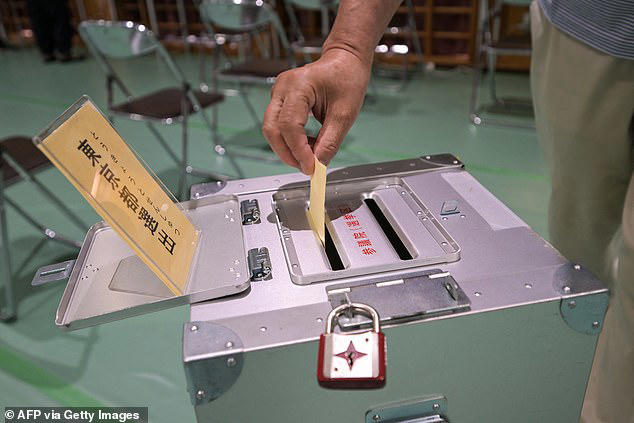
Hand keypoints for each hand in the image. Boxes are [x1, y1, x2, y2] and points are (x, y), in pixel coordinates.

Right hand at [262, 49, 370, 174]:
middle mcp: (282, 87)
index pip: (289, 125)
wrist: (345, 60)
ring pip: (271, 129)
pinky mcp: (280, 99)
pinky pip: (277, 125)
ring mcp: (278, 92)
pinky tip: (307, 145)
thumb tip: (319, 163)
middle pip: (272, 129)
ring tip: (310, 157)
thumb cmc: (347, 78)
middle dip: (287, 153)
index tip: (311, 167)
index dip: (298, 150)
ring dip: (287, 148)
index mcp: (299, 85)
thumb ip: (330, 141)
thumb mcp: (345, 113)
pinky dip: (290, 140)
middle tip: (306, 168)